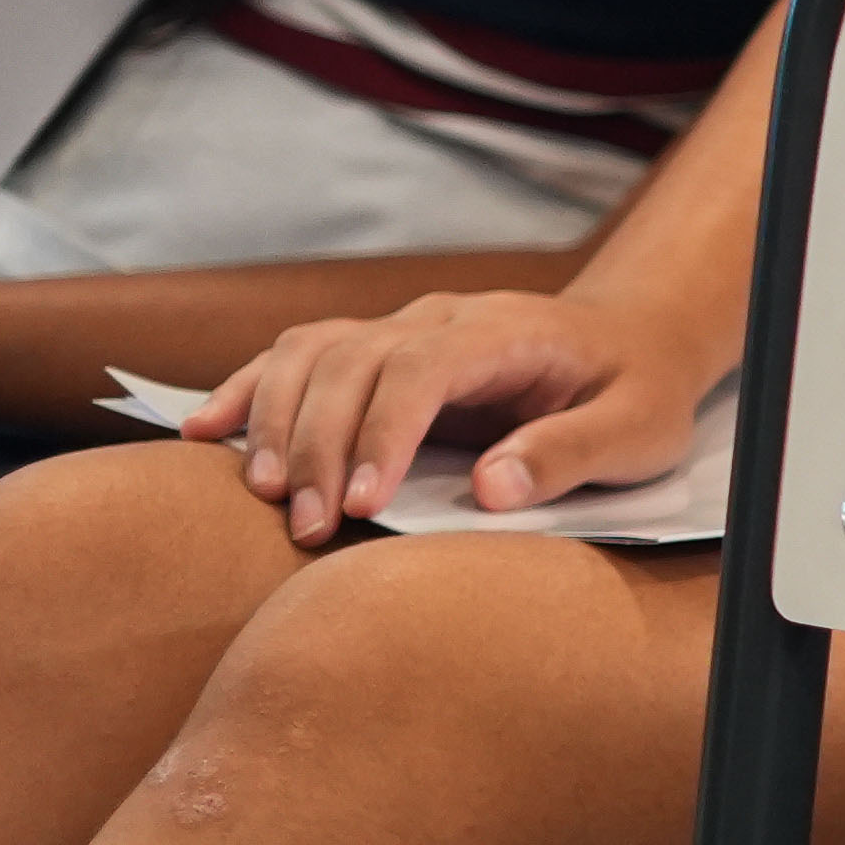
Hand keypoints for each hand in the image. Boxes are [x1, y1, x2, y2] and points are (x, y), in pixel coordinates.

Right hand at [185, 290, 702, 544]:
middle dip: (322, 442)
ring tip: (266, 496)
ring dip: (278, 420)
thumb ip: (571, 454)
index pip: (424, 365)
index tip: (365, 503)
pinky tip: (206, 432)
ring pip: (314, 351)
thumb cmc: (635, 392)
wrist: (631, 341)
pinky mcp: (375, 350)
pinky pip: (298, 356)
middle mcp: (443, 318)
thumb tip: (490, 487)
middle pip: (354, 359)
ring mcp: (403, 327)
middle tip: (308, 527)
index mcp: (508, 331)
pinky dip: (249, 389)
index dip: (384, 431)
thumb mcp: (638, 430)